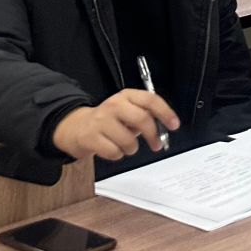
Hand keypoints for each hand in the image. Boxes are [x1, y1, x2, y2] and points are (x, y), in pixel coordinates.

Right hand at [52, 89, 178, 161]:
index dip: (165, 112)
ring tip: (126, 145)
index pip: (151, 100)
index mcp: (127, 96)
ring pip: (129, 140)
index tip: (174, 125)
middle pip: (142, 119)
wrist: (76, 127)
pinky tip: (112, 148)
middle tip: (156, 144)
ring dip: (132, 148)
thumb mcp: (127, 111)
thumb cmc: (108, 120)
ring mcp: (100, 121)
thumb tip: (163, 128)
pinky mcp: (90, 138)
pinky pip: (114, 152)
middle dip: (153, 135)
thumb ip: (145, 115)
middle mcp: (114, 105)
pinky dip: (118, 154)